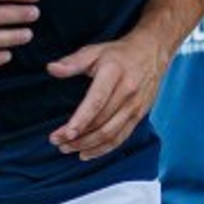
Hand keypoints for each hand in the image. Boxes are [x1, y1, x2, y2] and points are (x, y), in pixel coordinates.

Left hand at [47, 33, 165, 158]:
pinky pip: (121, 137)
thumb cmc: (118, 53)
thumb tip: (51, 69)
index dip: (81, 120)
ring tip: (67, 149)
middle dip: (78, 136)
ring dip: (88, 145)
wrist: (151, 52)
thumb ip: (73, 62)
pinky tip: (87, 153)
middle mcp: (127, 92)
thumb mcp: (95, 51)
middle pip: (102, 122)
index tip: (66, 133)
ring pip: (111, 133)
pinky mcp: (139, 115)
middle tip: (57, 142)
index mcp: (114, 73)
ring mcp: (135, 106)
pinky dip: (103, 149)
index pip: (97, 102)